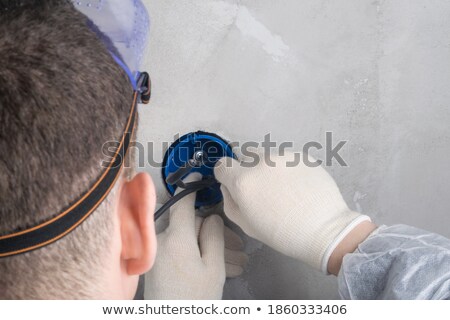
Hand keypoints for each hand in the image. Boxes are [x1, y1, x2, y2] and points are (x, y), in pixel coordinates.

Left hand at [146, 173, 246, 298]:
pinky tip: (219, 266)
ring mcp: (157, 253)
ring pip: (188, 239)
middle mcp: (162, 241)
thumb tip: (212, 217)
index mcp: (175, 238)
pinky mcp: (157, 263)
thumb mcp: (213, 267)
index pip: (183, 205)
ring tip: (235, 263)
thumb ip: (214, 235)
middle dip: (215, 234)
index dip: (191, 189)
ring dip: (210, 247)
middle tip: (238, 248)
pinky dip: (197, 254)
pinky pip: (179, 250)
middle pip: (192, 226)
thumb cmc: (196, 297)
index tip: (196, 175)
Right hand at [214, 151, 370, 272]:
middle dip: (248, 168)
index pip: (222, 165)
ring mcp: (283, 156)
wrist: (324, 229)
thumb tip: (228, 187)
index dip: (226, 175)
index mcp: (243, 181)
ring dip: (269, 167)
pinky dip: (288, 168)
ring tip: (285, 188)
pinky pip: (287, 158)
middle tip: (262, 188)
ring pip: (267, 156)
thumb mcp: (247, 226)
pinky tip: (299, 186)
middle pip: (245, 155)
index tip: (233, 183)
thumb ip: (230, 202)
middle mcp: (260, 162)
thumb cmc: (282, 234)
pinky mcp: (302, 155)